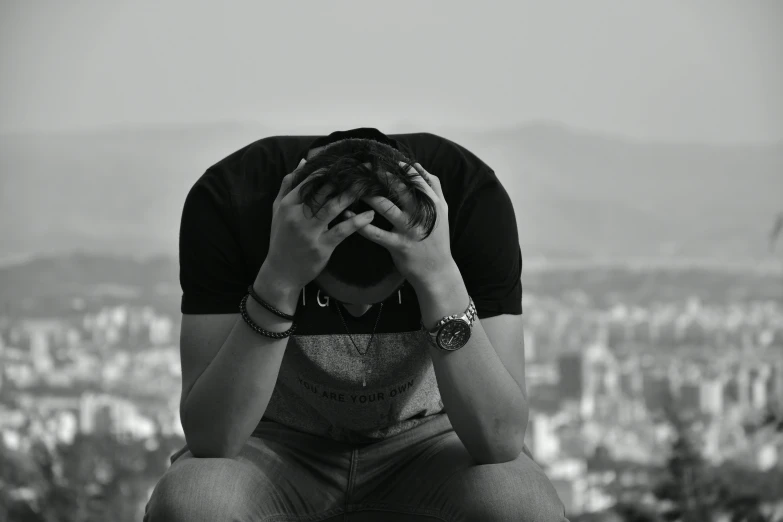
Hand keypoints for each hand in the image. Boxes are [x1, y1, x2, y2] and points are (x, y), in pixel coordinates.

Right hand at [263, 159, 375, 291]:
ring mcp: (309, 231)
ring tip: (368, 187)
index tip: (344, 162)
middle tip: (362, 170)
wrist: (281, 272)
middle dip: (343, 179)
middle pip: (323, 190)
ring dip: (351, 195)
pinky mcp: (321, 246)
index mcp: (287, 204)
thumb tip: (303, 162)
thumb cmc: (281, 239)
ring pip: (333, 207)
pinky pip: (342, 230)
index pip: (309, 180)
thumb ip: (288, 186)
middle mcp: (297, 216)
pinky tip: (369, 215)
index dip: (327, 169)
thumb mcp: (278, 210)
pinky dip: (357, 221)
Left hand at [346, 161, 455, 290]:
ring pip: (385, 206)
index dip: (398, 166)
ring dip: (367, 195)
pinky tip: (346, 215)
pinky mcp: (398, 245)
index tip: (383, 158)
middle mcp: (421, 214)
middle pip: (398, 188)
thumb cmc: (437, 238)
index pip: (415, 178)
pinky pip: (374, 233)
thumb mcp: (442, 210)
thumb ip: (434, 187)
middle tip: (362, 167)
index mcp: (432, 203)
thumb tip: (418, 165)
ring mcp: (409, 230)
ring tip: (352, 186)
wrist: (437, 271)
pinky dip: (359, 223)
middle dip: (379, 175)